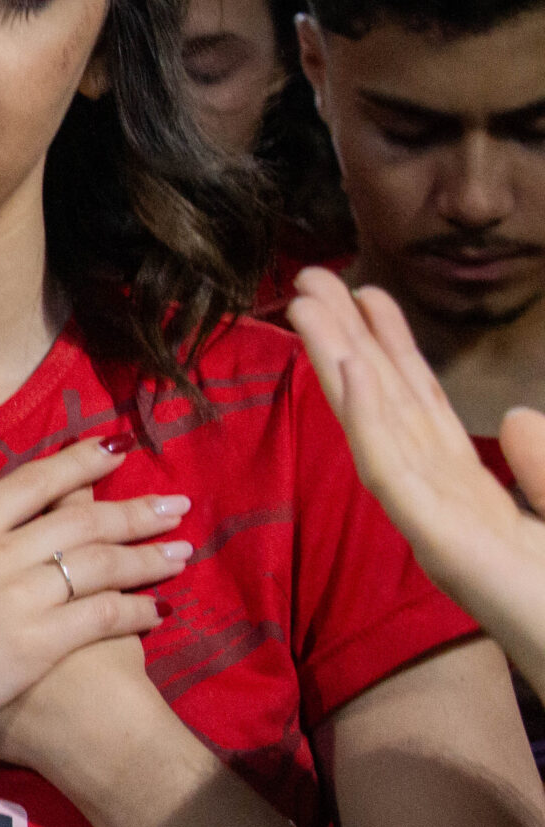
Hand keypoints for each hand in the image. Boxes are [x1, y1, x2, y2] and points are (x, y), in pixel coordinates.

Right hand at [0, 431, 190, 787]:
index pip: (31, 483)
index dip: (78, 463)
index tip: (115, 449)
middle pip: (80, 521)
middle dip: (134, 509)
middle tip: (176, 503)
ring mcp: (18, 601)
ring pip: (99, 565)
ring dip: (146, 555)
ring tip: (181, 551)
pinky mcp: (35, 648)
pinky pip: (100, 618)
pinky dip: (135, 609)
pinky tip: (158, 610)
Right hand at [287, 267, 544, 630]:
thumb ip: (544, 467)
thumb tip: (513, 413)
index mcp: (474, 498)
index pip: (423, 410)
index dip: (394, 349)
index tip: (368, 292)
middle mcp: (442, 504)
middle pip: (385, 407)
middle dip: (346, 341)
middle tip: (308, 279)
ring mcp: (434, 525)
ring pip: (375, 429)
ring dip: (338, 364)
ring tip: (305, 305)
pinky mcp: (441, 547)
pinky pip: (394, 475)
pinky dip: (367, 422)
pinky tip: (348, 373)